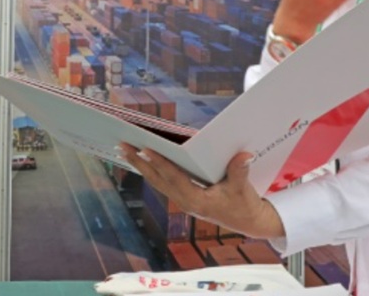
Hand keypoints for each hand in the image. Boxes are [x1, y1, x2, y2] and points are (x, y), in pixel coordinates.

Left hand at [119, 143, 283, 238]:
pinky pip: (161, 182)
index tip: (145, 149)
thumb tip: (245, 155)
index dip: (160, 163)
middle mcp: (184, 201)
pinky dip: (150, 169)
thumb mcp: (243, 188)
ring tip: (124, 149)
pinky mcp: (182, 197)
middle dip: (139, 162)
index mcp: (197, 200)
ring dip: (140, 165)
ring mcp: (181, 200)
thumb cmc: (243, 204)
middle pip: (157, 179)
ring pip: (156, 181)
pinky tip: (140, 158)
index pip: (174, 178)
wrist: (246, 222)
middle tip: (122, 145)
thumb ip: (240, 171)